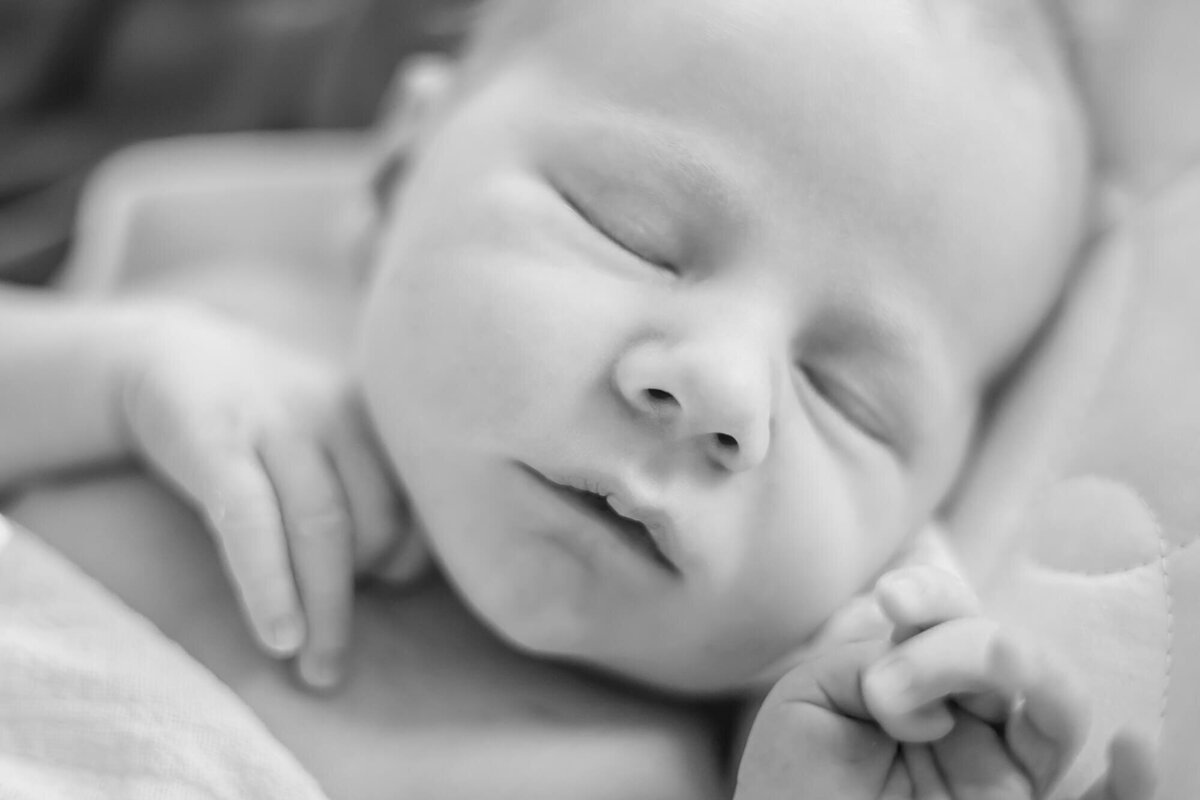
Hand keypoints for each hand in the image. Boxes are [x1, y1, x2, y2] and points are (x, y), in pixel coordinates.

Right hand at [113, 302, 427, 688]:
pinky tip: (278, 637)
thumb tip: (408, 575)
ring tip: (318, 670)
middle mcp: (337, 413)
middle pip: (377, 520)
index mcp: (376, 415)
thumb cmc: (269, 421)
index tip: (386, 593)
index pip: (419, 505)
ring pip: (322, 526)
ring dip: (326, 610)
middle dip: (366, 598)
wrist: (171, 356)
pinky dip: (269, 586)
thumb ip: (372, 486)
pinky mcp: (214, 442)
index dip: (410, 560)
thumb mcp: (330, 436)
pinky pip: (251, 524)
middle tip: (337, 659)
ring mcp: (277, 423)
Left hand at [734, 565, 1155, 799]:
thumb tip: (916, 676)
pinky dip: (1132, 786)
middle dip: (956, 647)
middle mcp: (972, 718)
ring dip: (1023, 673)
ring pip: (1056, 707)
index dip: (932, 592)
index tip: (891, 600)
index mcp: (920, 677)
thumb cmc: (794, 784)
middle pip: (1006, 651)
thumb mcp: (808, 703)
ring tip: (969, 681)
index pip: (950, 613)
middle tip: (885, 689)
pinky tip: (1132, 752)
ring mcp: (1004, 773)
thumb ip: (860, 661)